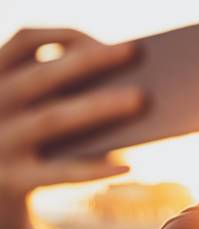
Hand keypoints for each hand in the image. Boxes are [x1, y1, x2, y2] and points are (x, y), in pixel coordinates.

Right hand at [0, 28, 143, 228]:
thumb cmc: (30, 139)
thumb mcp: (33, 108)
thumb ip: (63, 93)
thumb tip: (128, 88)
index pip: (24, 41)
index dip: (64, 36)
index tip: (103, 36)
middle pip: (43, 76)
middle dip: (89, 61)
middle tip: (134, 51)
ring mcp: (0, 141)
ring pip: (53, 119)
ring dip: (98, 106)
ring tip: (141, 98)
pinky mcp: (14, 178)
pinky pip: (59, 172)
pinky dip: (93, 169)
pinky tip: (127, 166)